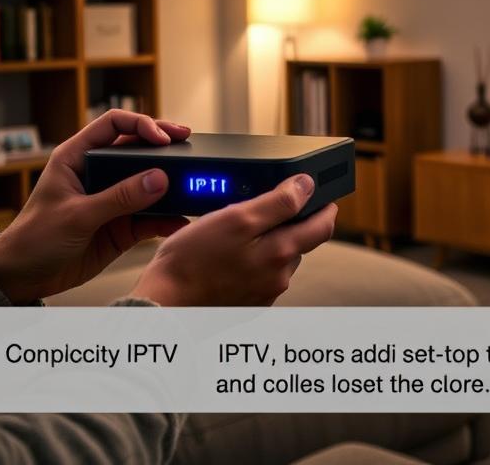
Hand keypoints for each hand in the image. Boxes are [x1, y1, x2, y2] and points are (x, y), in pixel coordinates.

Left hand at [0, 110, 191, 303]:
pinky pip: (152, 216)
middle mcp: (98, 173)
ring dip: (171, 183)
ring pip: (149, 182)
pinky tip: (181, 220)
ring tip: (193, 183)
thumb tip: (159, 179)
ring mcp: (113, 198)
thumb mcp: (77, 216)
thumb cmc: (34, 238)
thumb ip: (119, 198)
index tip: (163, 139)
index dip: (141, 125)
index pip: (114, 124)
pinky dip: (168, 218)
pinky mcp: (122, 224)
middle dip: (165, 146)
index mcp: (78, 157)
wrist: (23, 278)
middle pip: (138, 148)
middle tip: (188, 143)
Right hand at [129, 174, 337, 305]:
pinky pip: (261, 275)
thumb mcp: (236, 218)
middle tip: (271, 204)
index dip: (325, 207)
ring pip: (279, 258)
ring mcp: (264, 294)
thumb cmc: (192, 261)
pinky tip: (231, 255)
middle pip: (300, 241)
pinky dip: (254, 260)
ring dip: (271, 242)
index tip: (323, 195)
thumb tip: (307, 186)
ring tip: (243, 229)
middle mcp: (279, 278)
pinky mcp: (247, 304)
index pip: (322, 227)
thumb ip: (278, 202)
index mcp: (282, 254)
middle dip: (292, 222)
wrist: (164, 305)